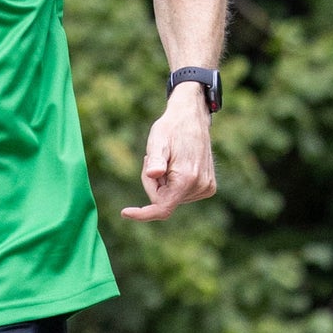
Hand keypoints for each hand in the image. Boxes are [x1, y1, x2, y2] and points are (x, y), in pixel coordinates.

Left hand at [122, 89, 216, 220]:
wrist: (191, 119)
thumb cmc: (170, 129)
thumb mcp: (157, 141)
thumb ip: (156, 160)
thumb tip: (154, 174)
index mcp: (187, 179)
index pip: (162, 208)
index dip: (143, 214)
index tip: (125, 213)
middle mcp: (200, 187)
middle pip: (163, 201)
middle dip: (153, 185)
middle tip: (152, 161)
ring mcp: (206, 188)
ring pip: (171, 198)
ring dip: (163, 183)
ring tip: (168, 160)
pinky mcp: (208, 187)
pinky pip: (180, 194)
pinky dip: (172, 183)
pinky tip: (176, 166)